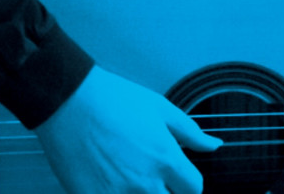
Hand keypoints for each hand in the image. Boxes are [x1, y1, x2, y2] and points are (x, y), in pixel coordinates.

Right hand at [33, 65, 222, 192]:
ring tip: (135, 184)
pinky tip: (113, 187)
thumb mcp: (161, 109)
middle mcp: (145, 181)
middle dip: (167, 193)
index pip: (194, 189)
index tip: (181, 181)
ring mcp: (117, 192)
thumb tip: (215, 145)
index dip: (190, 186)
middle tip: (158, 182)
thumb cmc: (114, 99)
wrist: (68, 100)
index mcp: (166, 158)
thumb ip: (191, 133)